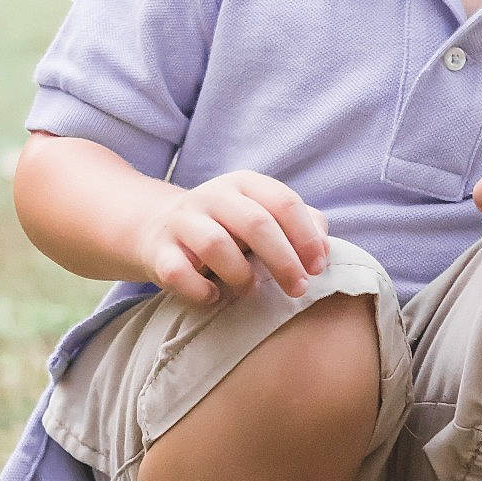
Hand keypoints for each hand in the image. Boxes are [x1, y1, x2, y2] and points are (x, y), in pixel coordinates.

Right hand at [137, 170, 328, 306]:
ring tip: (251, 289)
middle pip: (255, 223)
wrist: (157, 227)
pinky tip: (214, 297)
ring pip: (216, 245)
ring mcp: (182, 221)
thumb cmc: (226, 227)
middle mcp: (212, 195)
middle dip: (283, 260)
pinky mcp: (158, 250)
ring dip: (241, 274)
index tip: (318, 268)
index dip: (306, 236)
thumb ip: (298, 224)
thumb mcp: (261, 215)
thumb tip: (324, 248)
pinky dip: (200, 290)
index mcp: (244, 183)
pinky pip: (178, 272)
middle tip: (298, 289)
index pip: (284, 202)